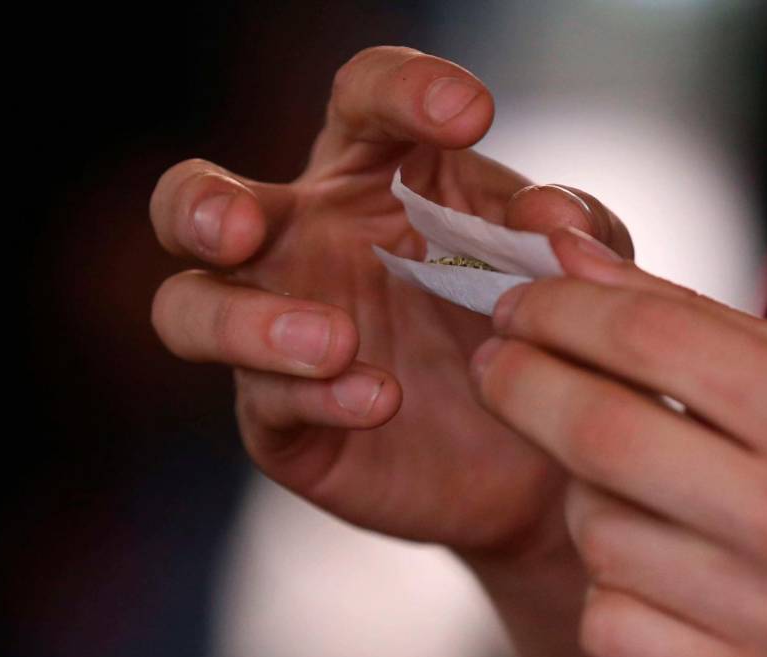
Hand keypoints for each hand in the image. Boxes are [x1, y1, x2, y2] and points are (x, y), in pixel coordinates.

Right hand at [149, 47, 631, 552]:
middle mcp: (307, 244)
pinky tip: (380, 399)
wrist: (546, 458)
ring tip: (335, 338)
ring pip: (191, 308)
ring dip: (246, 320)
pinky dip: (318, 397)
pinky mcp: (283, 420)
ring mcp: (281, 334)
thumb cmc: (539, 333)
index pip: (362, 101)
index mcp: (377, 178)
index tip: (468, 115)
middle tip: (239, 226)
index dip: (402, 89)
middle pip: (199, 199)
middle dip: (201, 204)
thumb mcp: (573, 270)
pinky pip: (265, 402)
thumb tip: (546, 217)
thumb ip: (574, 230)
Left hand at [470, 233, 766, 656]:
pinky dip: (608, 586)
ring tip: (620, 479)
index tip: (523, 300)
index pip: (655, 340)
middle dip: (521, 382)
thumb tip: (592, 271)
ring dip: (582, 493)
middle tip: (503, 363)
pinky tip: (648, 566)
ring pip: (598, 537)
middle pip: (599, 435)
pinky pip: (615, 629)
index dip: (561, 310)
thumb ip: (726, 335)